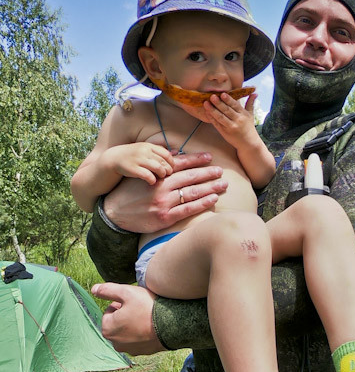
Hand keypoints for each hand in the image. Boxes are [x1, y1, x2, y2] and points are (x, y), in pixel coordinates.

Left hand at [92, 282, 165, 354]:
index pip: (110, 310)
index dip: (121, 303)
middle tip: (141, 308)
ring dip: (135, 324)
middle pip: (118, 322)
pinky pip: (140, 339)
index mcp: (107, 329)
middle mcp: (115, 343)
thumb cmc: (148, 308)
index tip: (133, 302)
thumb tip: (94, 289)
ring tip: (148, 317)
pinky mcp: (143, 352)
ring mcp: (130, 349)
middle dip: (127, 315)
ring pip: (128, 331)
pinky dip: (144, 333)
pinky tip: (153, 325)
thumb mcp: (126, 292)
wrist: (173, 325)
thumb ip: (108, 290)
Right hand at [103, 151, 227, 232]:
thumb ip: (158, 164)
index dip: (196, 160)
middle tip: (221, 170)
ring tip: (223, 184)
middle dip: (208, 173)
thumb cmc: (128, 192)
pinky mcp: (166, 218)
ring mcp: (164, 203)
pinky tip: (213, 199)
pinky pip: (188, 210)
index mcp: (156, 175)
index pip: (180, 164)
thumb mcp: (140, 174)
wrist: (113, 214)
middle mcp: (162, 187)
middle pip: (190, 177)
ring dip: (210, 188)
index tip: (209, 156)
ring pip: (192, 193)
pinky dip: (202, 204)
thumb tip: (175, 153)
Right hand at [104, 143, 174, 184]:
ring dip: (162, 174)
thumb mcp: (144, 150)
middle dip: (168, 170)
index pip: (166, 154)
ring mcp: (138, 159)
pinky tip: (152, 182)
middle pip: (163, 161)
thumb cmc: (131, 157)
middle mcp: (144, 151)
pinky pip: (148, 175)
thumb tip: (177, 153)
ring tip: (161, 178)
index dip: (172, 162)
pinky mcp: (132, 169)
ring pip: (158, 168)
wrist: (111, 160)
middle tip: (168, 175)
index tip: (172, 169)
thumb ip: (158, 152)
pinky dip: (152, 180)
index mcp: (148, 146)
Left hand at [201, 92, 258, 149]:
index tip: (223, 94)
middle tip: (212, 96)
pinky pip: (217, 124)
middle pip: (227, 111)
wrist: (248, 143)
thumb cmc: (249, 127)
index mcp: (243, 114)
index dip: (229, 100)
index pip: (235, 105)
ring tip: (206, 103)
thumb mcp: (251, 115)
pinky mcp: (224, 132)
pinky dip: (211, 118)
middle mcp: (237, 120)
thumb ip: (250, 103)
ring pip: (221, 117)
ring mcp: (230, 127)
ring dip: (213, 110)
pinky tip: (207, 112)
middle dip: (219, 103)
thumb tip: (254, 93)